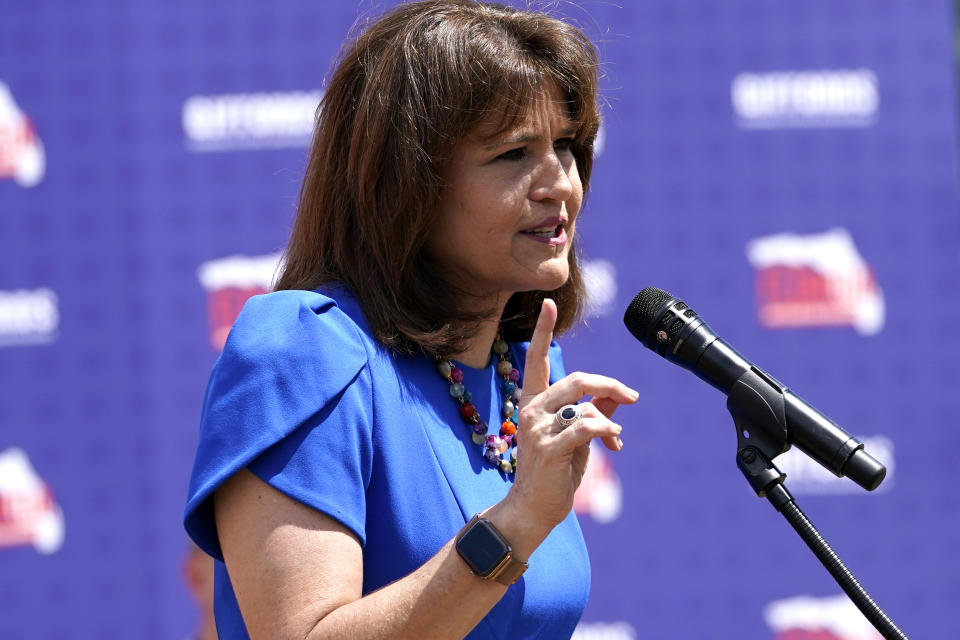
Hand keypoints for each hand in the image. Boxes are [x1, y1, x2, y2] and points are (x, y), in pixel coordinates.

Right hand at [506, 298, 638, 530]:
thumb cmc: (555, 473)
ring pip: (586, 403)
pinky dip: (608, 431)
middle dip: (610, 385)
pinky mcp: (548, 448)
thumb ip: (594, 411)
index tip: (548, 304)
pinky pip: (588, 426)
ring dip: (610, 419)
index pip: (537, 360)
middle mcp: (531, 409)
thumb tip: (617, 394)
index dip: (544, 331)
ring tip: (616, 438)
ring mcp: (536, 428)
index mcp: (534, 402)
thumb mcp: (577, 437)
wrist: (534, 510)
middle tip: (632, 397)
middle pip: (578, 379)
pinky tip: (615, 444)